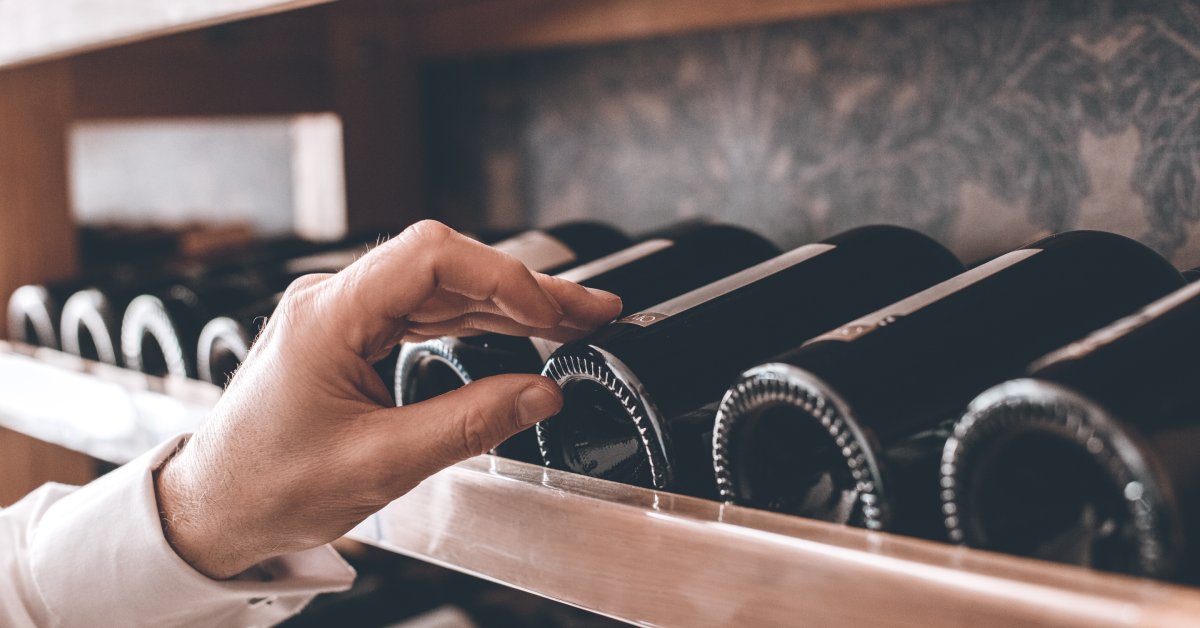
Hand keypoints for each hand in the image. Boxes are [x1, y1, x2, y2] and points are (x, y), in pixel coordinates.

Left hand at [154, 220, 621, 578]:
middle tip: (591, 310)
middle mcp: (333, 301)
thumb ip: (468, 423)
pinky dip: (478, 322)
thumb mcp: (380, 464)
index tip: (550, 313)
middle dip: (524, 288)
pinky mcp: (351, 334)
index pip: (429, 258)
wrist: (214, 508)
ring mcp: (342, 314)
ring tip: (572, 321)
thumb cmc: (269, 487)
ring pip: (442, 289)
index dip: (502, 276)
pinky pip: (424, 313)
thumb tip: (540, 395)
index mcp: (327, 317)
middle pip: (446, 267)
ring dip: (509, 304)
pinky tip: (519, 332)